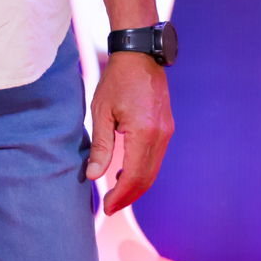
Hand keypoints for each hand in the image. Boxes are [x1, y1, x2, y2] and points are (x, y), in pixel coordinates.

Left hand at [86, 51, 173, 214]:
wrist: (140, 54)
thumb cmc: (117, 79)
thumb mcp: (102, 111)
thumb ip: (100, 146)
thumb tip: (94, 176)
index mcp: (144, 132)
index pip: (134, 176)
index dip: (121, 196)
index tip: (107, 207)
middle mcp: (160, 135)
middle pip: (147, 178)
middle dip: (129, 196)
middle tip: (110, 206)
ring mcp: (167, 131)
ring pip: (154, 169)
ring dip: (136, 184)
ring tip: (116, 191)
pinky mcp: (167, 126)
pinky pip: (156, 157)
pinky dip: (143, 170)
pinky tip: (126, 170)